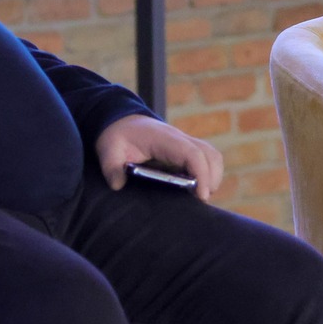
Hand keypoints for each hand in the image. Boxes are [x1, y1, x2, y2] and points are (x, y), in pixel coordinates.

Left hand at [96, 113, 224, 201]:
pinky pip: (207, 160)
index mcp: (165, 139)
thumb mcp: (109, 150)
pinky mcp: (185, 151)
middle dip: (211, 179)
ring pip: (212, 156)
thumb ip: (111, 167)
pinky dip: (208, 174)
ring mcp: (185, 144)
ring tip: (200, 196)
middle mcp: (180, 139)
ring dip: (213, 176)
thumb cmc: (118, 136)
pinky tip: (196, 190)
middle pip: (210, 155)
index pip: (192, 154)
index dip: (201, 174)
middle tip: (200, 201)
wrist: (121, 122)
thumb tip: (118, 185)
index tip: (201, 196)